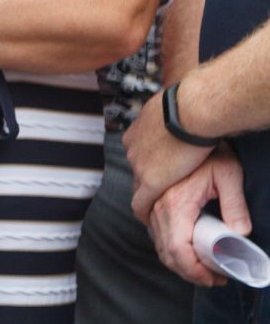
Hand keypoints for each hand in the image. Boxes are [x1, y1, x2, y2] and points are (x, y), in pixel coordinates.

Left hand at [126, 75, 216, 220]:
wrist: (190, 111)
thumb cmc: (189, 104)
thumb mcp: (173, 106)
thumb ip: (169, 113)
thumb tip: (178, 108)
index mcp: (137, 131)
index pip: (138, 152)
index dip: (148, 161)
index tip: (157, 167)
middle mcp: (133, 148)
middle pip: (138, 168)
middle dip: (147, 178)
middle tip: (159, 188)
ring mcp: (139, 165)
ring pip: (139, 185)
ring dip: (147, 194)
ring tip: (155, 205)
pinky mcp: (150, 181)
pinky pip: (141, 203)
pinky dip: (143, 212)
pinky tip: (149, 219)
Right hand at [146, 150, 250, 287]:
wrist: (185, 117)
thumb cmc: (209, 145)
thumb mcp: (229, 176)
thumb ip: (235, 208)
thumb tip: (239, 235)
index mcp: (174, 205)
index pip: (178, 252)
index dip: (194, 272)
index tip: (213, 278)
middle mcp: (156, 205)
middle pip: (164, 251)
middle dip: (187, 270)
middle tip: (210, 276)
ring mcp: (149, 197)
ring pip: (155, 239)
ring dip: (176, 256)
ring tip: (199, 260)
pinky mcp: (147, 190)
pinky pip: (151, 224)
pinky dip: (166, 239)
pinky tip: (183, 237)